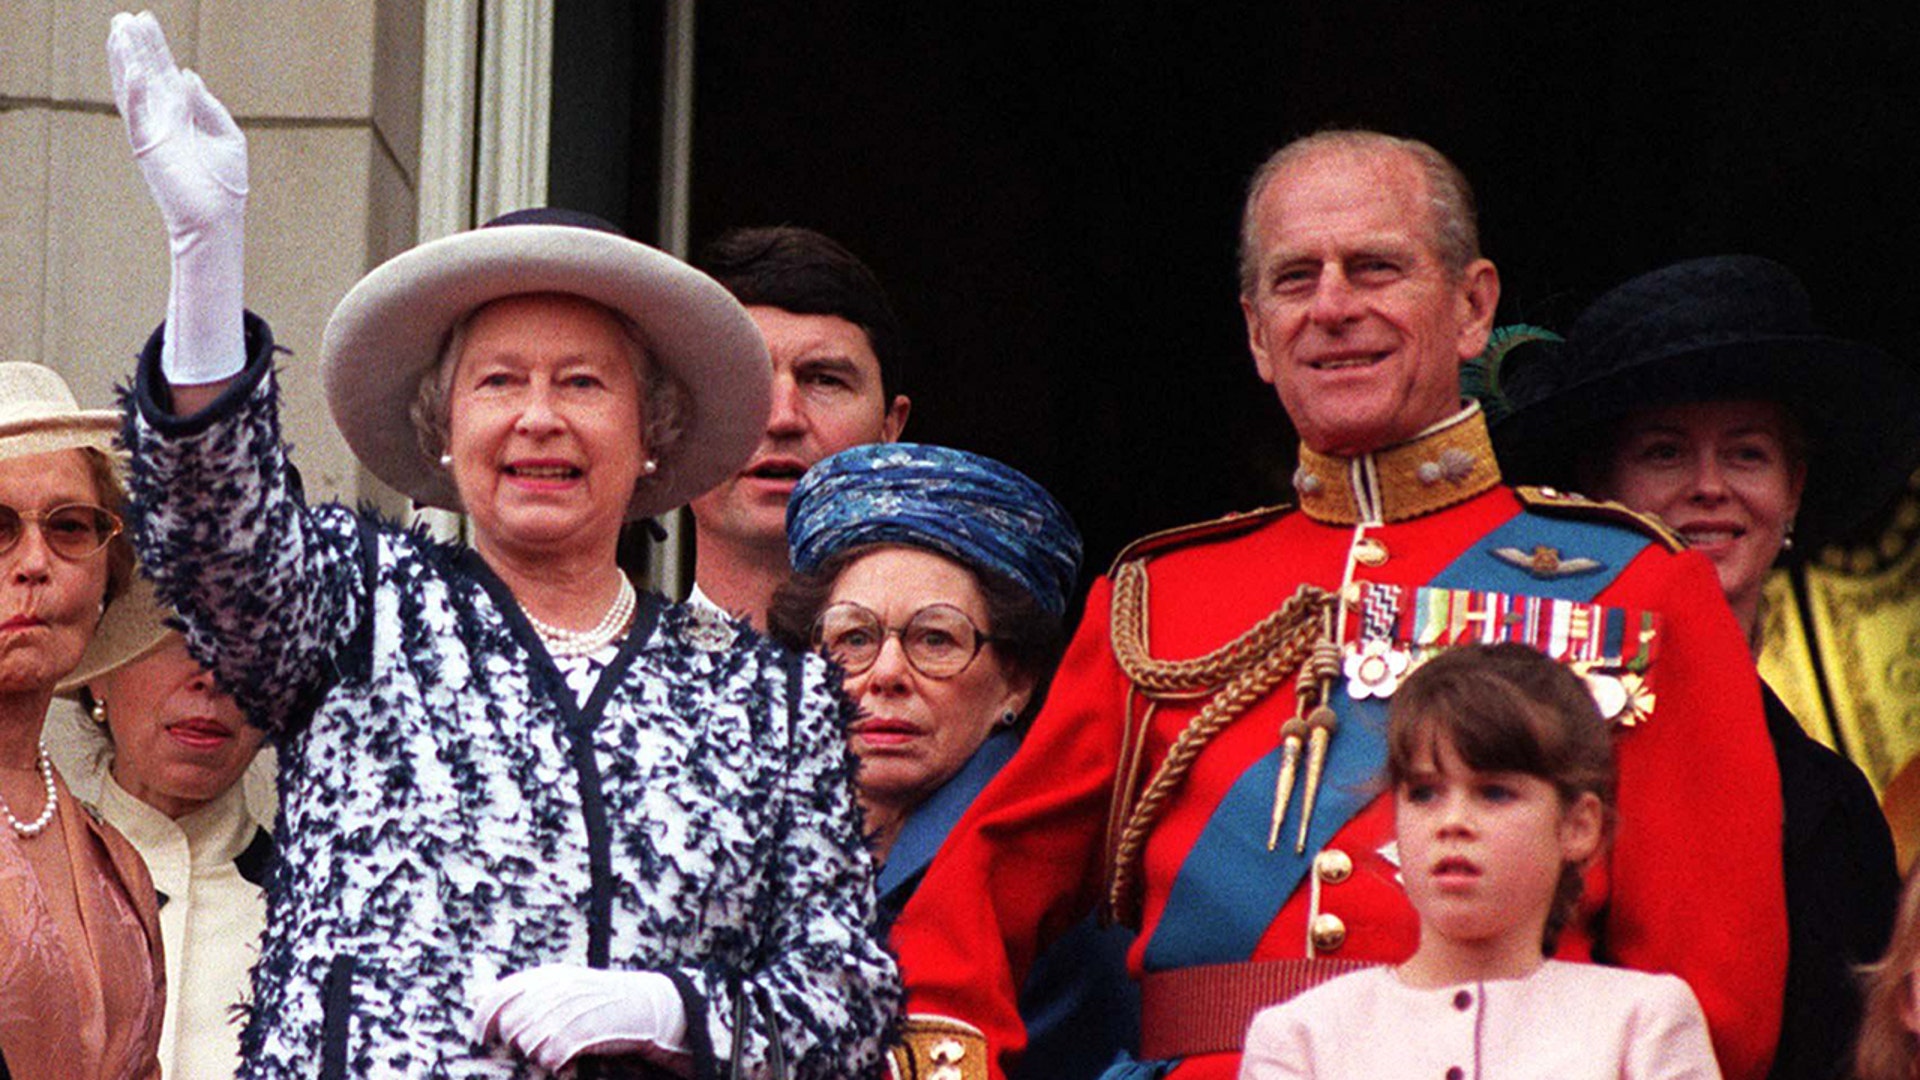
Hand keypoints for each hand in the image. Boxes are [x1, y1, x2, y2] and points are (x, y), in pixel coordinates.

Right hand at [107, 10, 246, 386]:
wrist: (217, 218)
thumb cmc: (225, 183)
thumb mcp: (227, 137)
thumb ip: (208, 106)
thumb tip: (188, 75)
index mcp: (183, 113)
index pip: (164, 72)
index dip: (155, 47)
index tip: (145, 20)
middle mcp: (163, 118)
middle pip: (145, 73)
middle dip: (135, 45)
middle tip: (124, 16)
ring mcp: (152, 131)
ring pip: (133, 88)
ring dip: (124, 60)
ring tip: (118, 31)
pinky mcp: (147, 146)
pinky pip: (136, 114)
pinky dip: (134, 91)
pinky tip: (134, 69)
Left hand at [472, 965, 687, 1071]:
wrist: (649, 1006)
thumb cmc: (601, 1000)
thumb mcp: (563, 985)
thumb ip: (524, 991)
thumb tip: (476, 994)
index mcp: (548, 974)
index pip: (498, 994)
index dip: (482, 1018)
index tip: (480, 1037)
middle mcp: (556, 987)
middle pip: (512, 1025)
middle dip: (520, 1043)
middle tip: (544, 1046)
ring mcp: (571, 1008)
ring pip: (530, 1044)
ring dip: (542, 1055)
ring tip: (562, 1051)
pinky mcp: (585, 1029)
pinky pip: (552, 1056)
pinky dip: (559, 1064)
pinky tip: (571, 1061)